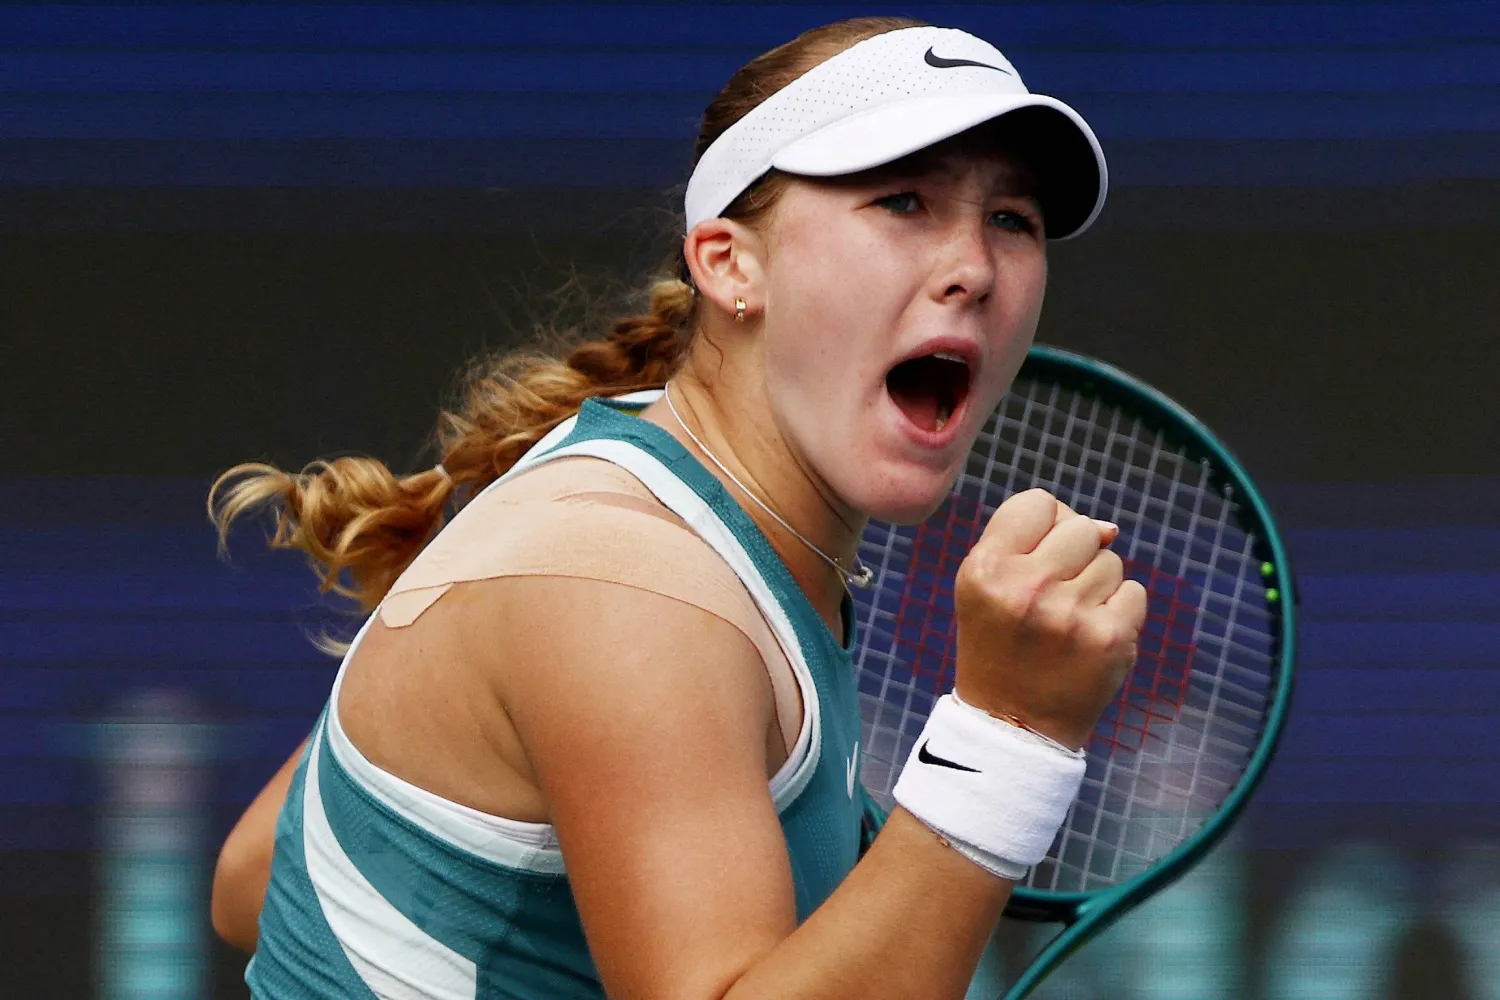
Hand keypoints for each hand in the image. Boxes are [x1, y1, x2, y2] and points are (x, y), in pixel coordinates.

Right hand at [952, 488, 1147, 749]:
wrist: (1012, 725)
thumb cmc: (1001, 644)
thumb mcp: (987, 585)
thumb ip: (1033, 540)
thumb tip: (1109, 527)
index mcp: (986, 568)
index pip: (1038, 503)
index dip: (1043, 527)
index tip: (1034, 560)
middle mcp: (1026, 587)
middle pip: (1081, 527)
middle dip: (1074, 555)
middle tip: (1052, 597)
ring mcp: (1071, 614)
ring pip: (1112, 561)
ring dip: (1097, 586)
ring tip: (1068, 621)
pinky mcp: (1110, 639)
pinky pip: (1135, 593)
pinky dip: (1120, 612)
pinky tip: (1090, 636)